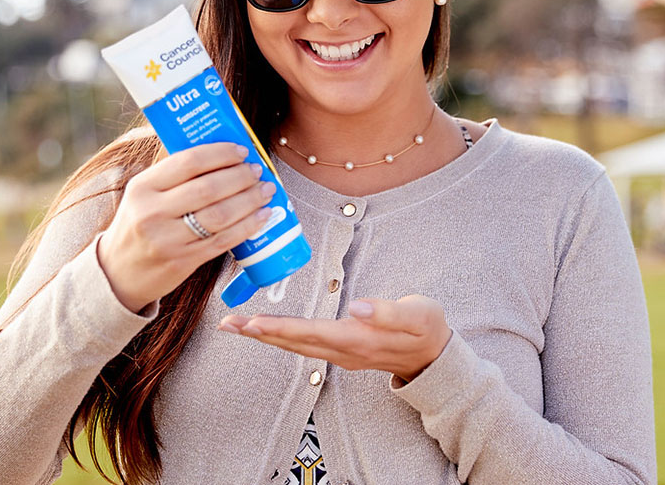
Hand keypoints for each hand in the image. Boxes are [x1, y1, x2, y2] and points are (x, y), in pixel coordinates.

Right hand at [97, 142, 276, 312]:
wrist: (118, 273)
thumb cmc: (138, 226)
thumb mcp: (142, 195)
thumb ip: (173, 175)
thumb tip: (219, 152)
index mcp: (142, 187)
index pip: (188, 162)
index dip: (221, 154)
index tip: (242, 151)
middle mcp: (153, 212)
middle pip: (209, 188)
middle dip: (241, 177)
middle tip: (257, 171)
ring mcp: (168, 239)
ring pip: (220, 215)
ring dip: (250, 200)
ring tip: (265, 190)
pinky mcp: (183, 261)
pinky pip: (223, 240)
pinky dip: (247, 226)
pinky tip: (261, 216)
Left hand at [218, 295, 451, 381]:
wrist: (435, 356)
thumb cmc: (427, 329)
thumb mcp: (418, 316)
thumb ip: (387, 312)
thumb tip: (356, 307)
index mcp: (359, 338)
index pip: (311, 332)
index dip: (280, 328)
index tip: (253, 323)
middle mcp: (344, 350)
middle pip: (294, 342)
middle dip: (260, 333)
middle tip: (229, 323)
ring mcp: (341, 354)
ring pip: (295, 346)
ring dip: (266, 336)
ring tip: (238, 326)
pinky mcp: (341, 350)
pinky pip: (304, 345)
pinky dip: (282, 337)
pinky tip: (269, 331)